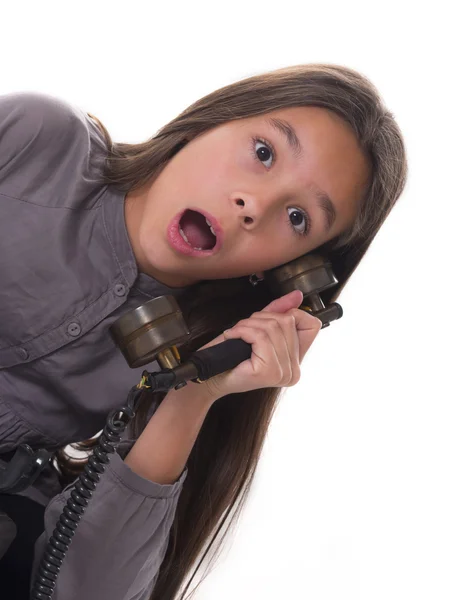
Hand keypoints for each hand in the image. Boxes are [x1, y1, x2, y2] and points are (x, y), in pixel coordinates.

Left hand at [196, 290, 321, 402]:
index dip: (291, 314)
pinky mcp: (269, 372)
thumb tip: (297, 295)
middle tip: (244, 329)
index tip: (269, 319)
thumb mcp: (258, 328)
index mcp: (296, 362)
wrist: (210, 376)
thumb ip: (279, 311)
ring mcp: (284, 373)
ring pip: (273, 327)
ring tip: (237, 333)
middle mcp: (294, 371)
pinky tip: (233, 337)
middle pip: (288, 322)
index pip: (312, 325)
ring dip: (248, 324)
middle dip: (261, 318)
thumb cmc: (230, 355)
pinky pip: (260, 336)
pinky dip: (242, 331)